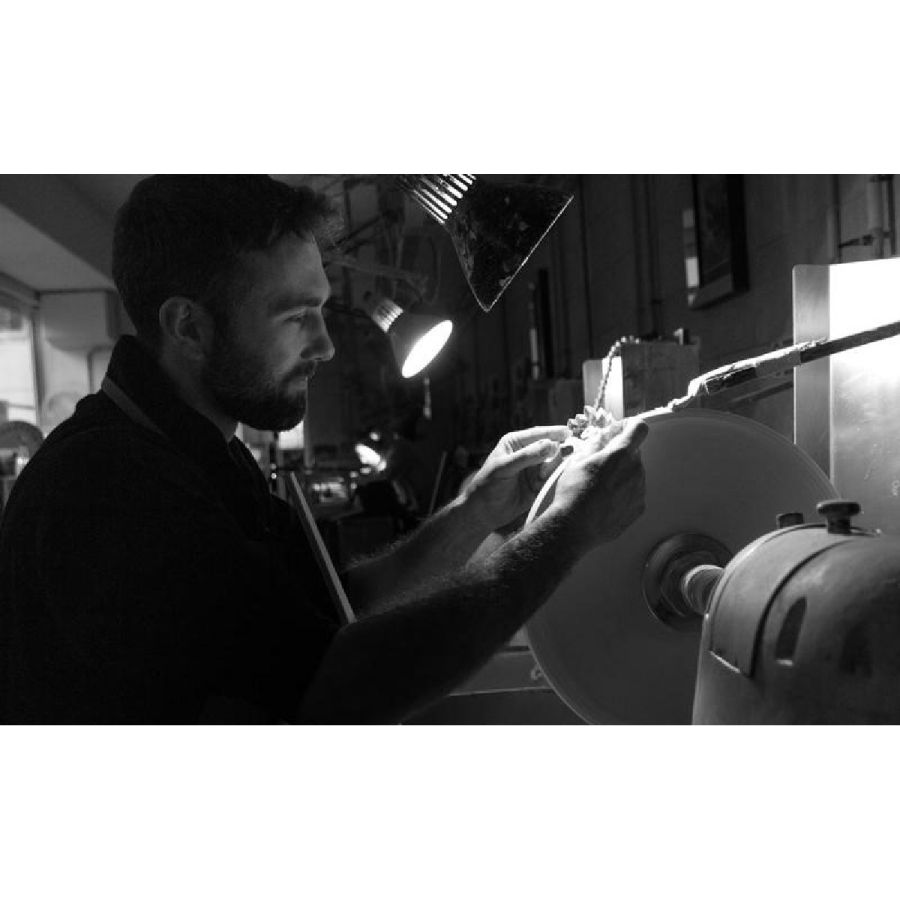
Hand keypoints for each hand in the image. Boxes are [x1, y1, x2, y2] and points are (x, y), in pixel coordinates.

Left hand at [462, 425, 570, 531]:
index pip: (539, 433)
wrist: (484, 512)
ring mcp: (535, 469)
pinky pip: (554, 478)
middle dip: (557, 453)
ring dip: (555, 468)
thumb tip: (551, 444)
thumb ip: (527, 456)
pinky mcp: (540, 484)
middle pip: (551, 447)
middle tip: (554, 463)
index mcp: (516, 442)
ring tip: (542, 477)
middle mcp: (528, 453)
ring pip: (555, 463)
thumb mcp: (504, 468)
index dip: (554, 432)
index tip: (569, 433)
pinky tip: (548, 482)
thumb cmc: (488, 485)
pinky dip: (555, 479)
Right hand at [549, 418, 647, 545]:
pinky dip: (624, 493)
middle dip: (621, 453)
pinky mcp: (639, 508)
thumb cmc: (573, 492)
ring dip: (622, 474)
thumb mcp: (577, 460)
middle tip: (600, 465)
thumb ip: (596, 442)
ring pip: (635, 473)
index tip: (620, 431)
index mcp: (620, 454)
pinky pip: (635, 492)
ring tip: (600, 488)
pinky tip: (606, 501)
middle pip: (635, 452)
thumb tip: (605, 435)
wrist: (574, 528)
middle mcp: (635, 470)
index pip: (640, 428)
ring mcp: (639, 491)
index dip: (630, 426)